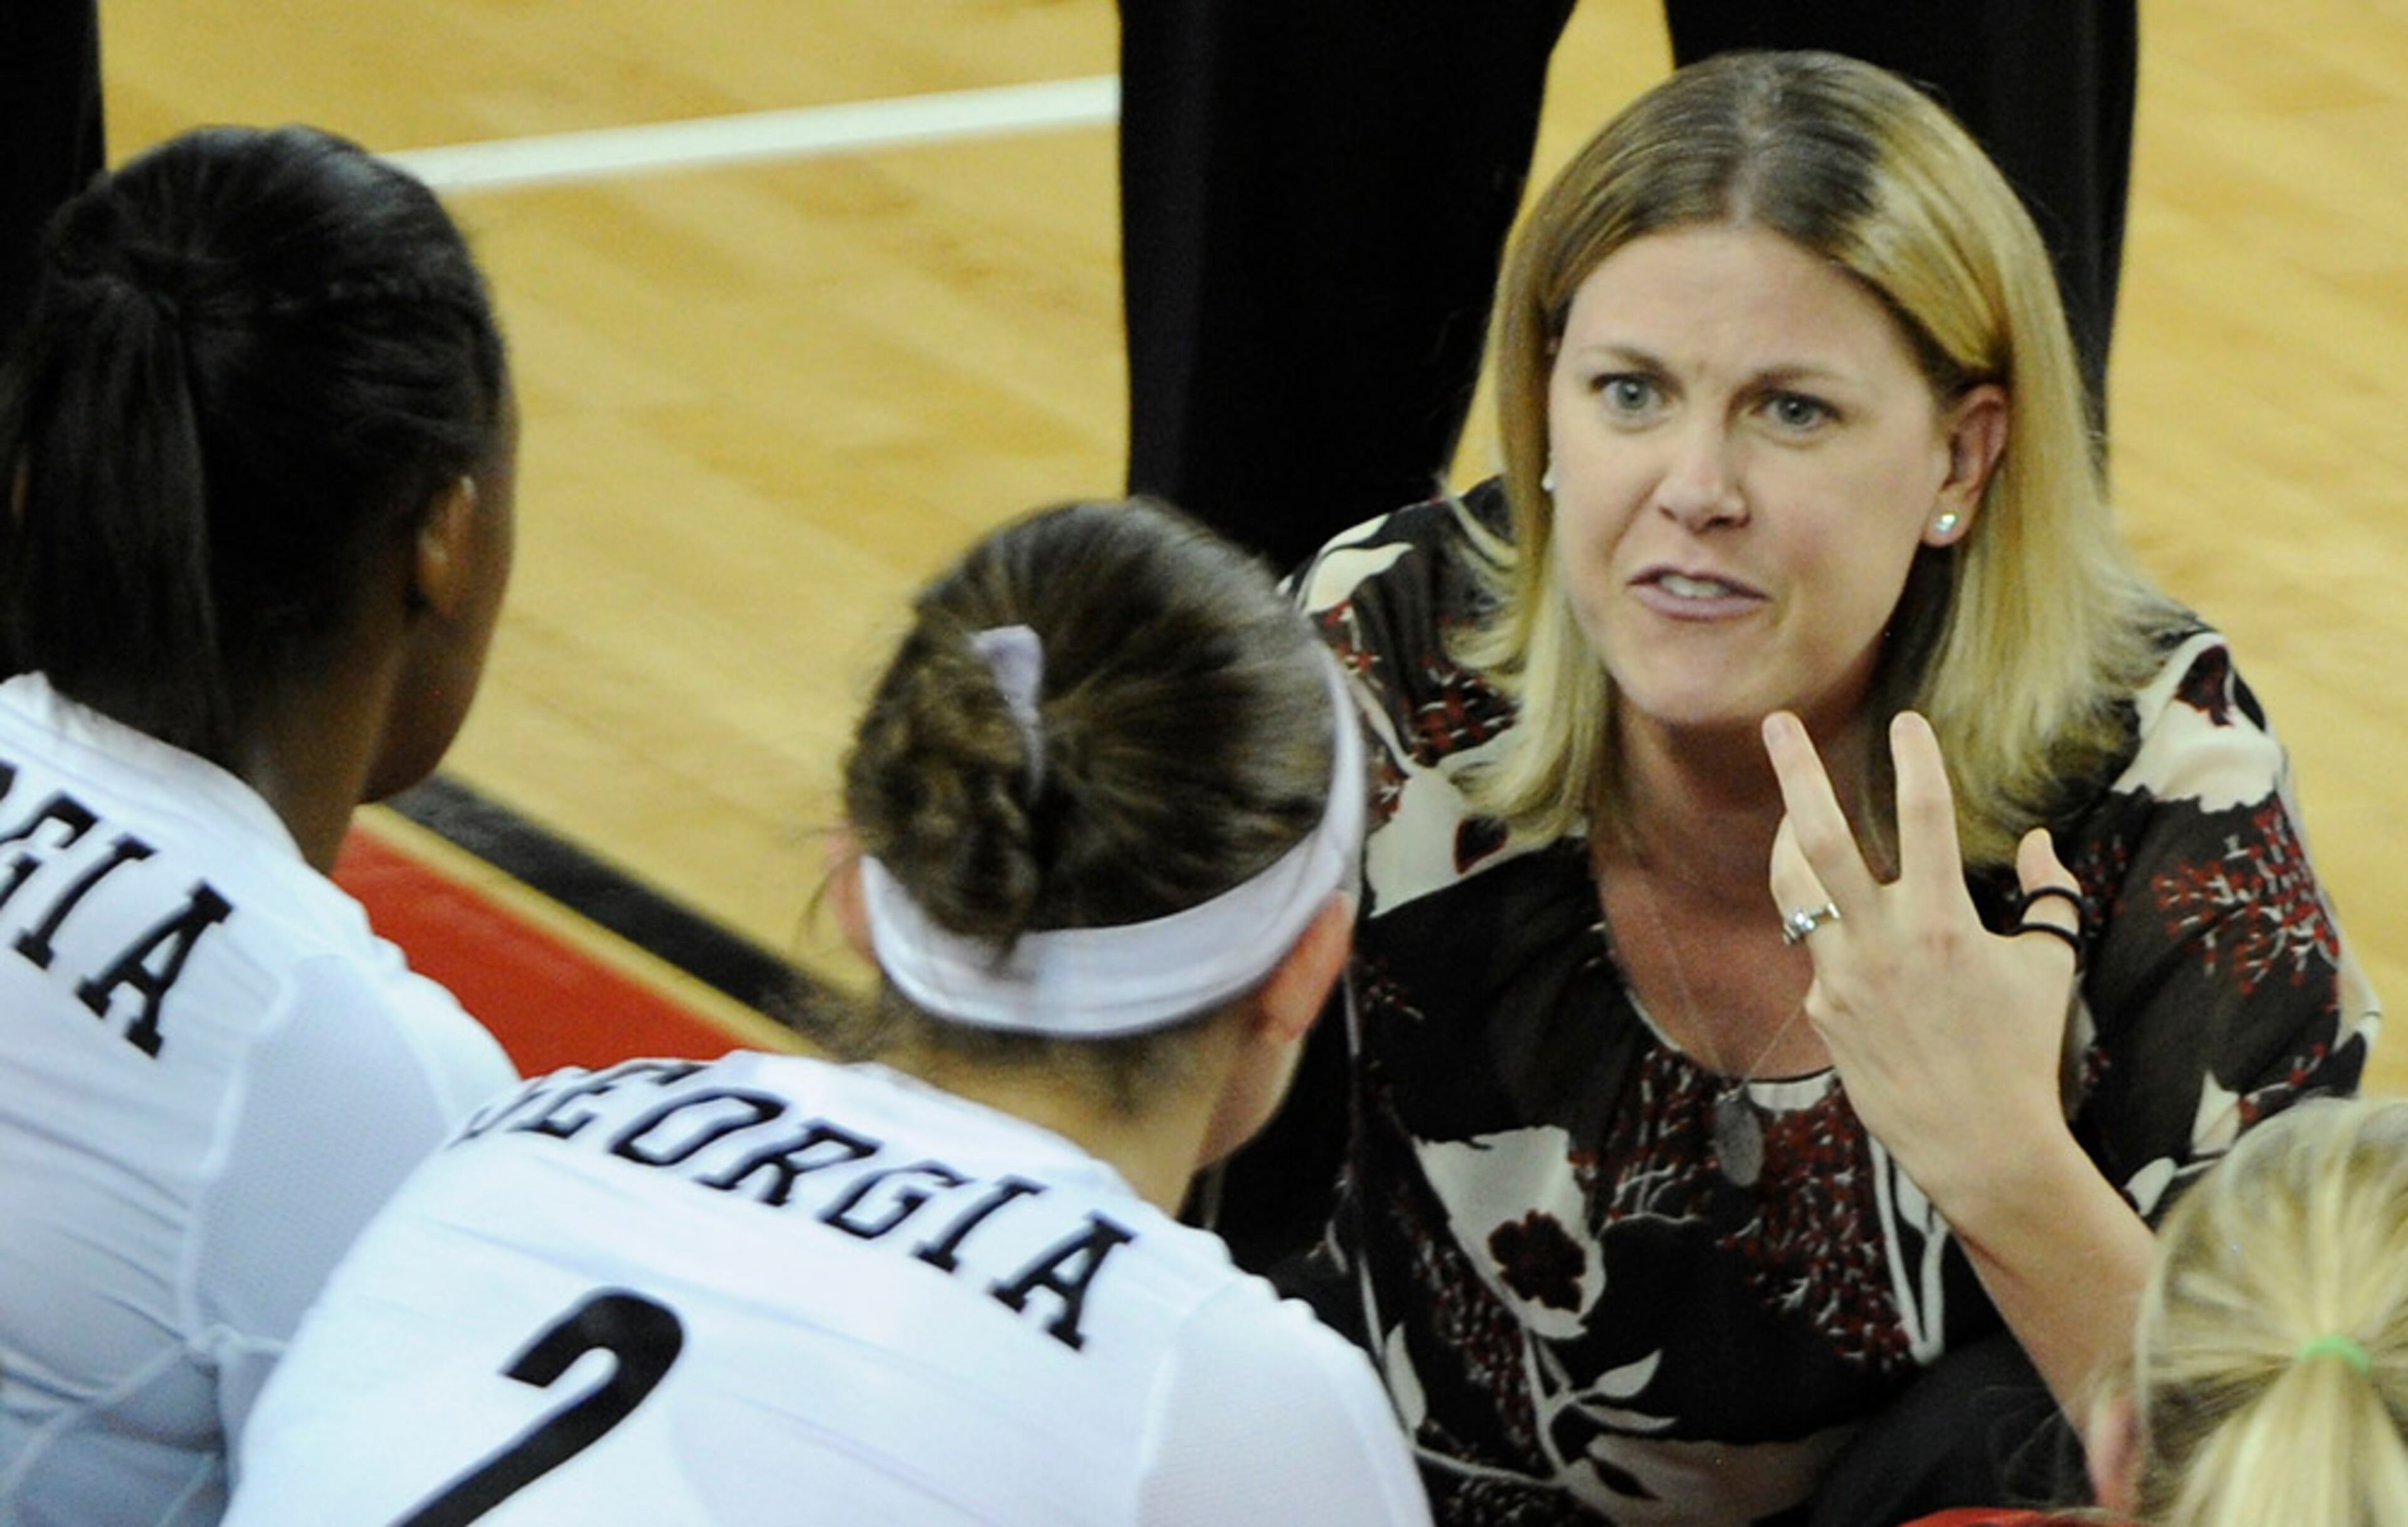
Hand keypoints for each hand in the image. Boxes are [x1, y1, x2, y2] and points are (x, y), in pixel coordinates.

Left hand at [1761, 709, 2082, 1209]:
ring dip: (1788, 843)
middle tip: (1775, 723)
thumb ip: (2049, 899)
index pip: (1927, 817)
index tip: (1906, 718)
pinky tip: (1854, 937)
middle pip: (1820, 839)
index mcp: (1944, 923)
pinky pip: (1815, 949)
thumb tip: (2038, 843)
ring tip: (1793, 813)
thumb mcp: (2049, 969)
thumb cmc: (2022, 1051)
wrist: (1976, 1143)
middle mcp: (1882, 942)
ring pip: (1794, 888)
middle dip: (1796, 773)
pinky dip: (1831, 930)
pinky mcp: (1820, 1008)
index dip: (1915, 760)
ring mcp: (1841, 976)